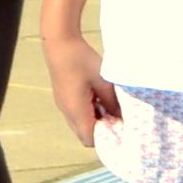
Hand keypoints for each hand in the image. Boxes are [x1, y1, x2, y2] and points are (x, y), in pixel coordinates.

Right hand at [42, 27, 117, 145]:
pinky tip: (98, 96)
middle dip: (102, 130)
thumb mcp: (104, 82)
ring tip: (109, 105)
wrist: (60, 43)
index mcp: (76, 111)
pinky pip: (76, 113)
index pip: (90, 139)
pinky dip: (88, 111)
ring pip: (80, 124)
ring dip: (95, 120)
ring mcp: (63, 105)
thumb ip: (113, 102)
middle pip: (84, 134)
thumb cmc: (82, 60)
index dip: (105, 138)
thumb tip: (122, 117)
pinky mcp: (63, 97)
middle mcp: (67, 112)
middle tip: (117, 117)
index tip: (120, 128)